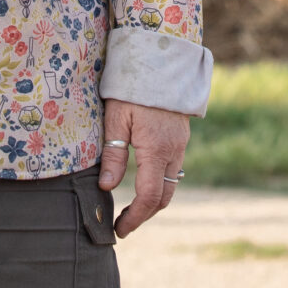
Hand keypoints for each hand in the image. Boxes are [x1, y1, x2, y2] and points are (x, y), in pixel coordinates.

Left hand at [99, 98, 190, 236]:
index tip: (119, 229)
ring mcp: (180, 143)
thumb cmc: (134, 86)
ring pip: (171, 183)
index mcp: (157, 150)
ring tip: (131, 206)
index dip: (134, 217)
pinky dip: (160, 182)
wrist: (162, 57)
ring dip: (154, 199)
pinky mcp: (180, 136)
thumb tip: (106, 187)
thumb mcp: (116, 118)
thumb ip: (113, 154)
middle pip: (164, 196)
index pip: (149, 197)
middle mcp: (174, 151)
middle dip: (145, 214)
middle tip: (123, 223)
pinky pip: (173, 168)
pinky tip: (144, 180)